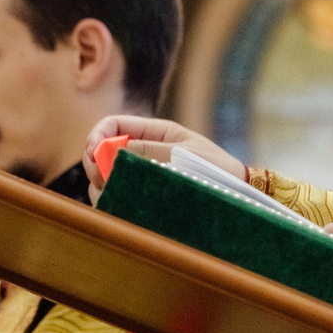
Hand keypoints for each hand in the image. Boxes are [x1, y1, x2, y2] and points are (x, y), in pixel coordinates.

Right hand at [84, 116, 245, 187]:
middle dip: (94, 163)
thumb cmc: (217, 169)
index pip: (112, 125)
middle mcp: (142, 154)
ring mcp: (141, 177)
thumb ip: (147, 150)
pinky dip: (112, 202)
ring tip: (116, 194)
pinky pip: (117, 200)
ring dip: (102, 186)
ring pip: (104, 179)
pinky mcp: (143, 199)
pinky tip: (122, 207)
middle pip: (100, 153)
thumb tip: (110, 150)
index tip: (94, 151)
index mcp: (154, 133)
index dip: (97, 135)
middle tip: (102, 178)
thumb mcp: (183, 154)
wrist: (238, 194)